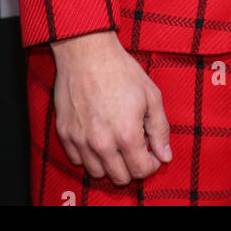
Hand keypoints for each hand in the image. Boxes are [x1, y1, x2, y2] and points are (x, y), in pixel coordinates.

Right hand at [50, 31, 171, 184]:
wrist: (86, 52)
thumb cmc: (121, 70)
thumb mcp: (151, 95)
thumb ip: (160, 129)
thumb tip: (165, 156)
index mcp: (127, 134)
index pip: (141, 170)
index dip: (150, 163)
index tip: (150, 151)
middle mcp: (102, 143)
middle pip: (120, 177)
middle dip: (131, 166)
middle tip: (133, 145)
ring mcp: (81, 140)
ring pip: (97, 172)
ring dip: (109, 163)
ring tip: (114, 140)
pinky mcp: (65, 134)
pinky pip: (77, 159)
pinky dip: (88, 154)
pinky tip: (96, 136)